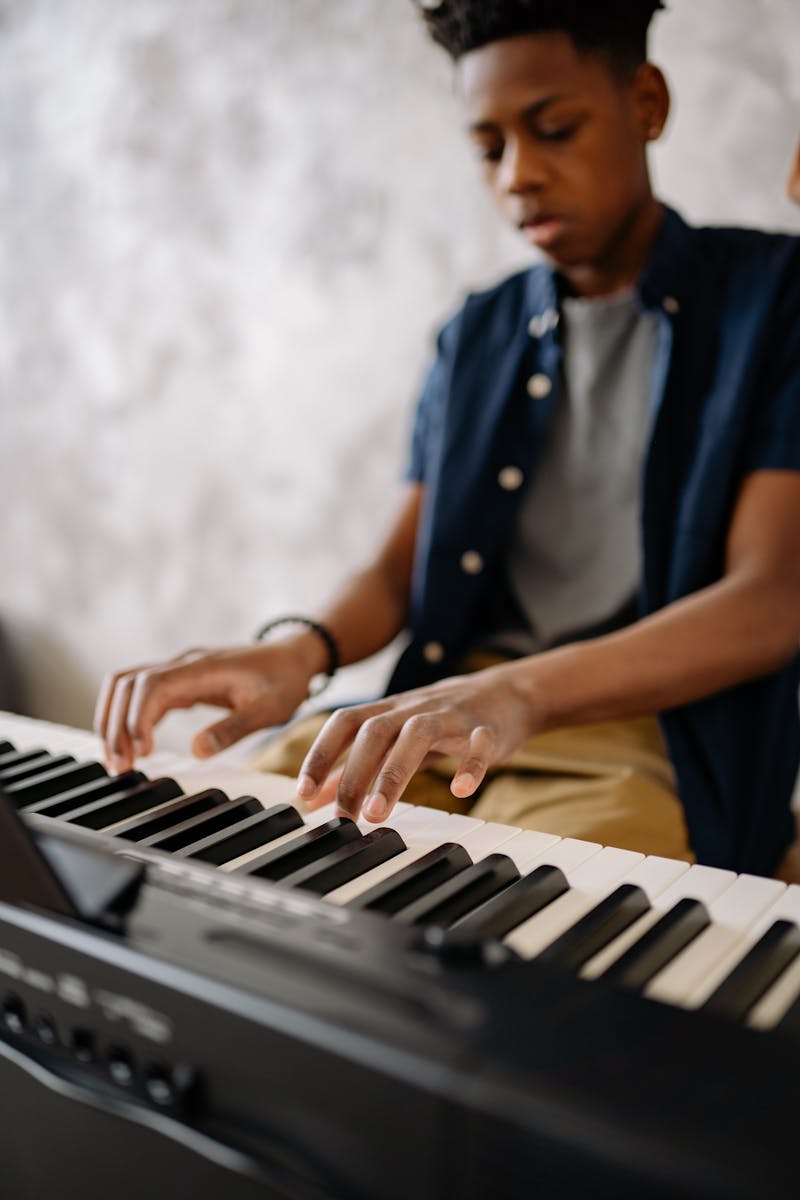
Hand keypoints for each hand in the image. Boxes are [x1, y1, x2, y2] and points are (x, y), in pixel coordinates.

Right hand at [94, 643, 314, 771]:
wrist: (294, 657)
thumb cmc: (284, 680)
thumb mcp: (269, 709)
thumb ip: (233, 728)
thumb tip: (197, 751)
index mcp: (203, 667)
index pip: (152, 685)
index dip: (137, 717)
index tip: (141, 752)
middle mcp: (184, 664)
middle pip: (128, 683)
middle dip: (116, 723)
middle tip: (119, 765)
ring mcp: (180, 670)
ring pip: (128, 686)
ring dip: (115, 719)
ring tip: (117, 759)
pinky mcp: (181, 681)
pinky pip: (142, 694)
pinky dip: (130, 717)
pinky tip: (133, 746)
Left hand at [296, 661, 540, 822]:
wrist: (507, 693)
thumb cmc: (442, 720)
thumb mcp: (396, 736)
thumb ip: (358, 764)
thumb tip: (317, 796)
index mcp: (390, 710)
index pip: (345, 722)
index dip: (321, 753)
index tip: (304, 792)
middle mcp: (415, 708)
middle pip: (375, 731)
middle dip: (354, 774)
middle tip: (343, 818)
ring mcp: (452, 716)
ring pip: (418, 734)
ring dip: (393, 773)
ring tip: (377, 814)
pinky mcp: (487, 730)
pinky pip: (478, 745)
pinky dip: (469, 766)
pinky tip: (460, 791)